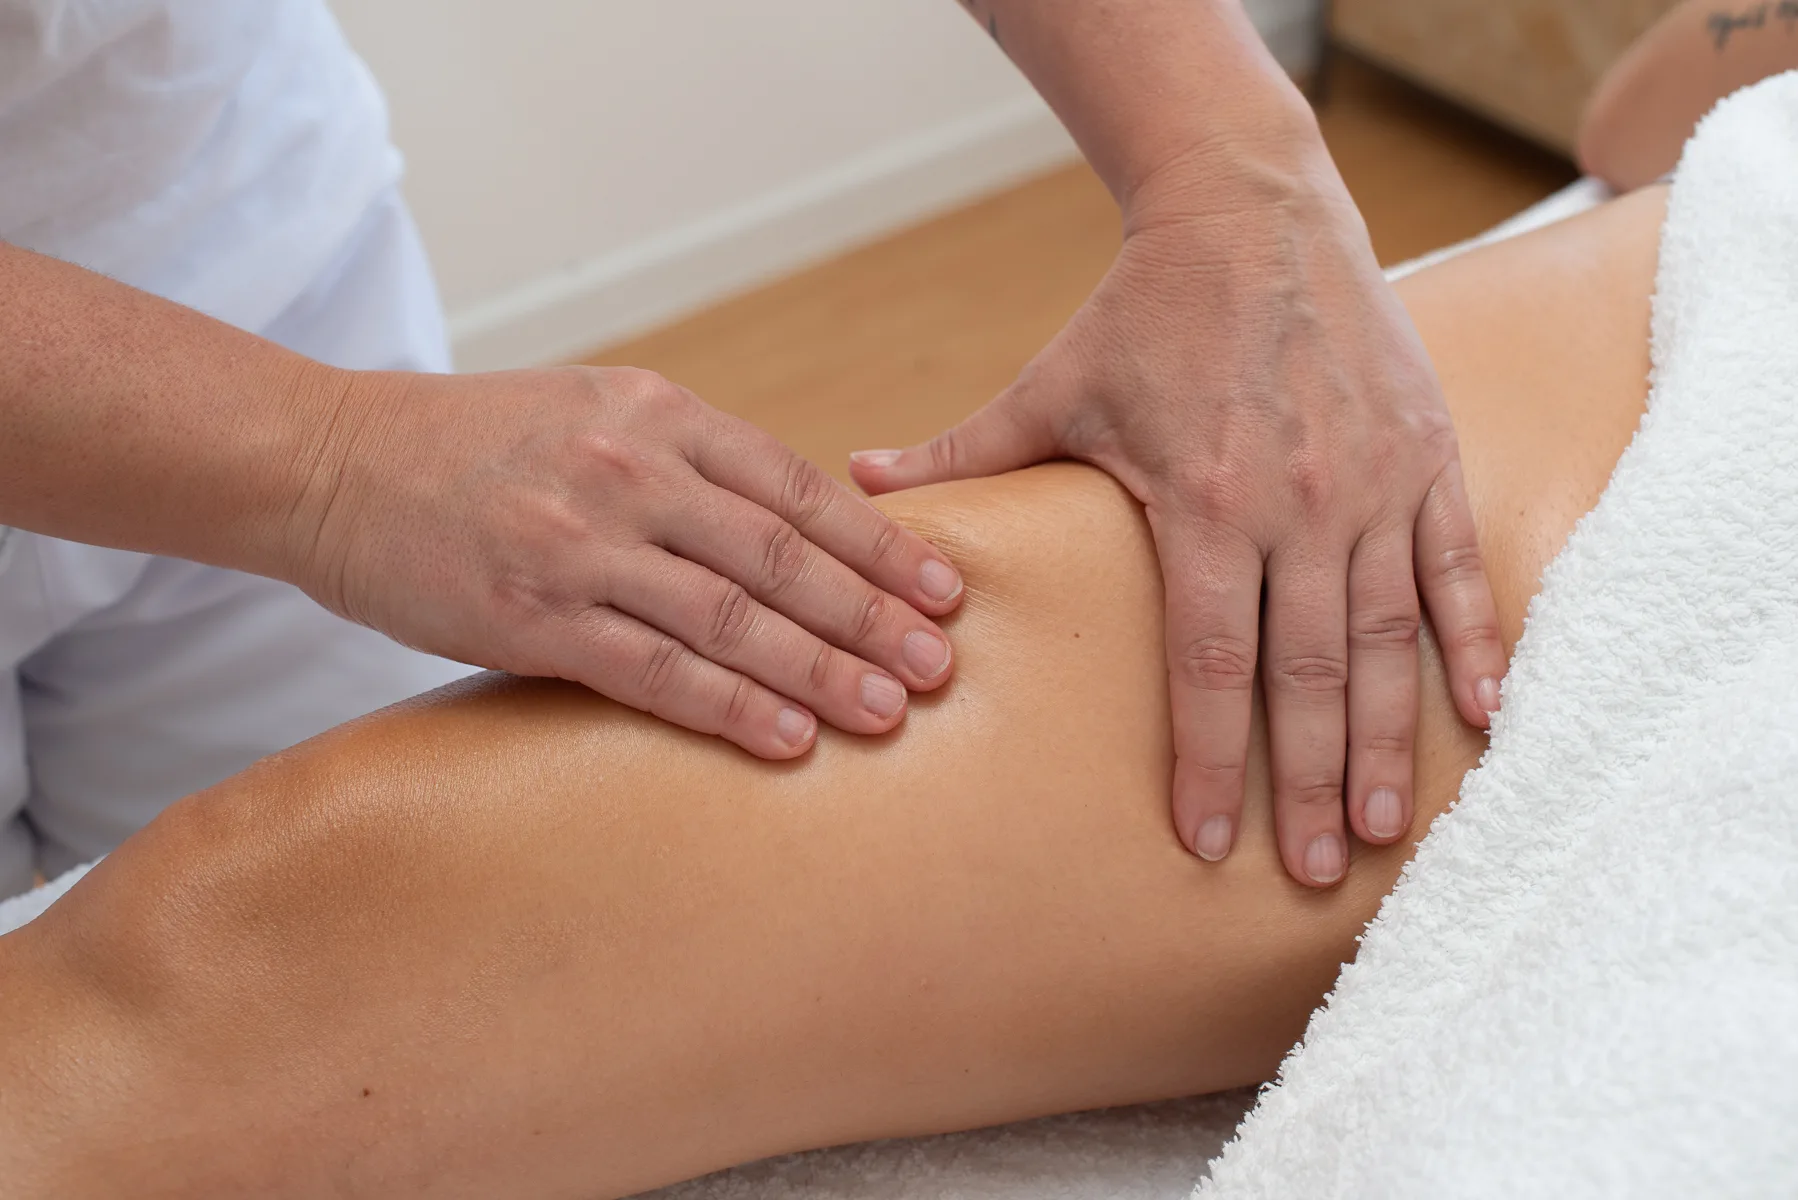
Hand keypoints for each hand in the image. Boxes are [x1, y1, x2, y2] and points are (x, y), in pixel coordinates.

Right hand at [287, 365, 964, 757]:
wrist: (329, 460)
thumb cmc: (475, 441)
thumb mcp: (594, 409)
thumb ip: (687, 458)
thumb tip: (795, 527)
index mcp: (658, 411)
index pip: (797, 487)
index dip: (880, 544)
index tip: (944, 588)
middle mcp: (630, 470)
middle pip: (781, 557)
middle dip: (872, 616)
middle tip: (941, 664)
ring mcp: (579, 544)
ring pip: (729, 619)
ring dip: (819, 671)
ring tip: (890, 711)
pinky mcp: (529, 617)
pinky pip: (650, 670)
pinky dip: (727, 707)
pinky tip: (786, 739)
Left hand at [850, 149, 1505, 887]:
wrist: (1249, 208)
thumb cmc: (1141, 311)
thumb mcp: (1052, 384)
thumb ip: (965, 451)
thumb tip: (860, 481)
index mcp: (1202, 500)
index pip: (1209, 660)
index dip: (1210, 759)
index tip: (1207, 843)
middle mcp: (1298, 502)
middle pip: (1307, 671)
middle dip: (1310, 782)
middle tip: (1313, 875)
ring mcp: (1374, 480)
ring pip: (1389, 636)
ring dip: (1391, 738)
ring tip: (1388, 829)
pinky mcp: (1427, 453)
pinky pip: (1457, 566)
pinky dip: (1476, 641)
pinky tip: (1485, 716)